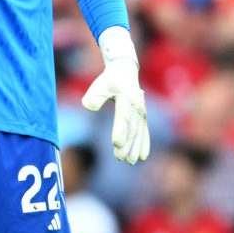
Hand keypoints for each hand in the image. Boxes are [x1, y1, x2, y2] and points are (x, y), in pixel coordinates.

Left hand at [81, 27, 149, 165]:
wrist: (126, 71)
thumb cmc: (110, 80)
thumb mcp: (101, 84)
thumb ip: (94, 95)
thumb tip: (89, 108)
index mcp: (126, 96)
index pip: (123, 116)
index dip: (120, 130)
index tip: (116, 143)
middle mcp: (136, 105)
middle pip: (132, 127)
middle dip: (127, 144)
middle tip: (120, 158)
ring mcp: (141, 111)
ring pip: (139, 132)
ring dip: (135, 147)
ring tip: (130, 161)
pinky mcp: (142, 116)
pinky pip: (144, 131)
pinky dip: (144, 144)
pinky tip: (142, 157)